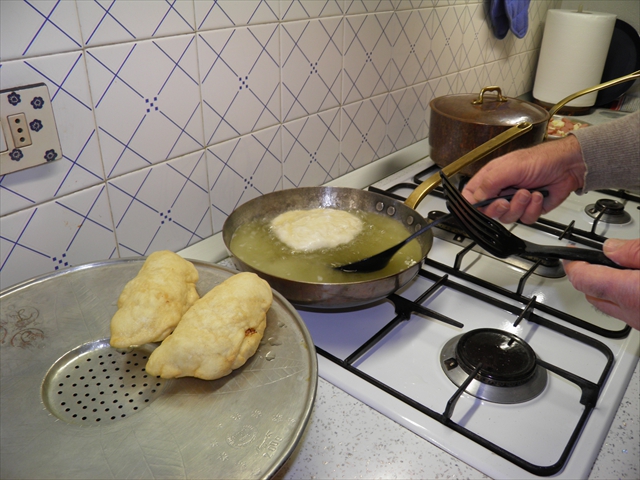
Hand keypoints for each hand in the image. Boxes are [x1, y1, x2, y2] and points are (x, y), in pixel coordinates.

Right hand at [462, 135, 585, 223]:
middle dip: (498, 208)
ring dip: (519, 206)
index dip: (470, 206)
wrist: (568, 165)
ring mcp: (514, 202)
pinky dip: (532, 209)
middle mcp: (500, 191)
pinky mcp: (529, 209)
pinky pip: (525, 219)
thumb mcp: (509, 168)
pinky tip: (537, 196)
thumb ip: (489, 183)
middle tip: (505, 201)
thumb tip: (474, 199)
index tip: (477, 209)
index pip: (470, 197)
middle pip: (487, 212)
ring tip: (528, 193)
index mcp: (490, 178)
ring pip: (507, 218)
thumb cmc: (540, 159)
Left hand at [564, 239, 639, 329]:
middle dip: (586, 275)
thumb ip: (633, 252)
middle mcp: (633, 314)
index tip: (569, 253)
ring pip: (608, 306)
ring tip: (611, 268)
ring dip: (604, 288)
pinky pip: (626, 311)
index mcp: (630, 293)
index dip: (572, 263)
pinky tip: (632, 283)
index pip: (583, 279)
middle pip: (591, 295)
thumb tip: (610, 248)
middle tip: (590, 258)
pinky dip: (622, 296)